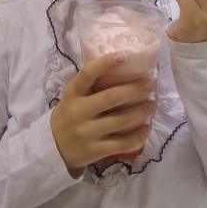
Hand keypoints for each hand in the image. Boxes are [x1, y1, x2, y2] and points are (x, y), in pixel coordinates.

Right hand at [50, 53, 155, 172]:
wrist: (54, 148)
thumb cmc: (69, 115)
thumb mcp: (72, 97)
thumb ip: (90, 86)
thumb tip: (122, 69)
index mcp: (73, 94)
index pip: (87, 74)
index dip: (105, 64)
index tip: (124, 56)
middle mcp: (79, 112)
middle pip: (111, 98)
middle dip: (135, 89)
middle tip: (150, 84)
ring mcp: (87, 132)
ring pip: (121, 121)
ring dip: (141, 111)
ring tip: (152, 104)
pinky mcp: (95, 150)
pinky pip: (122, 143)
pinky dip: (139, 136)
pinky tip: (147, 128)